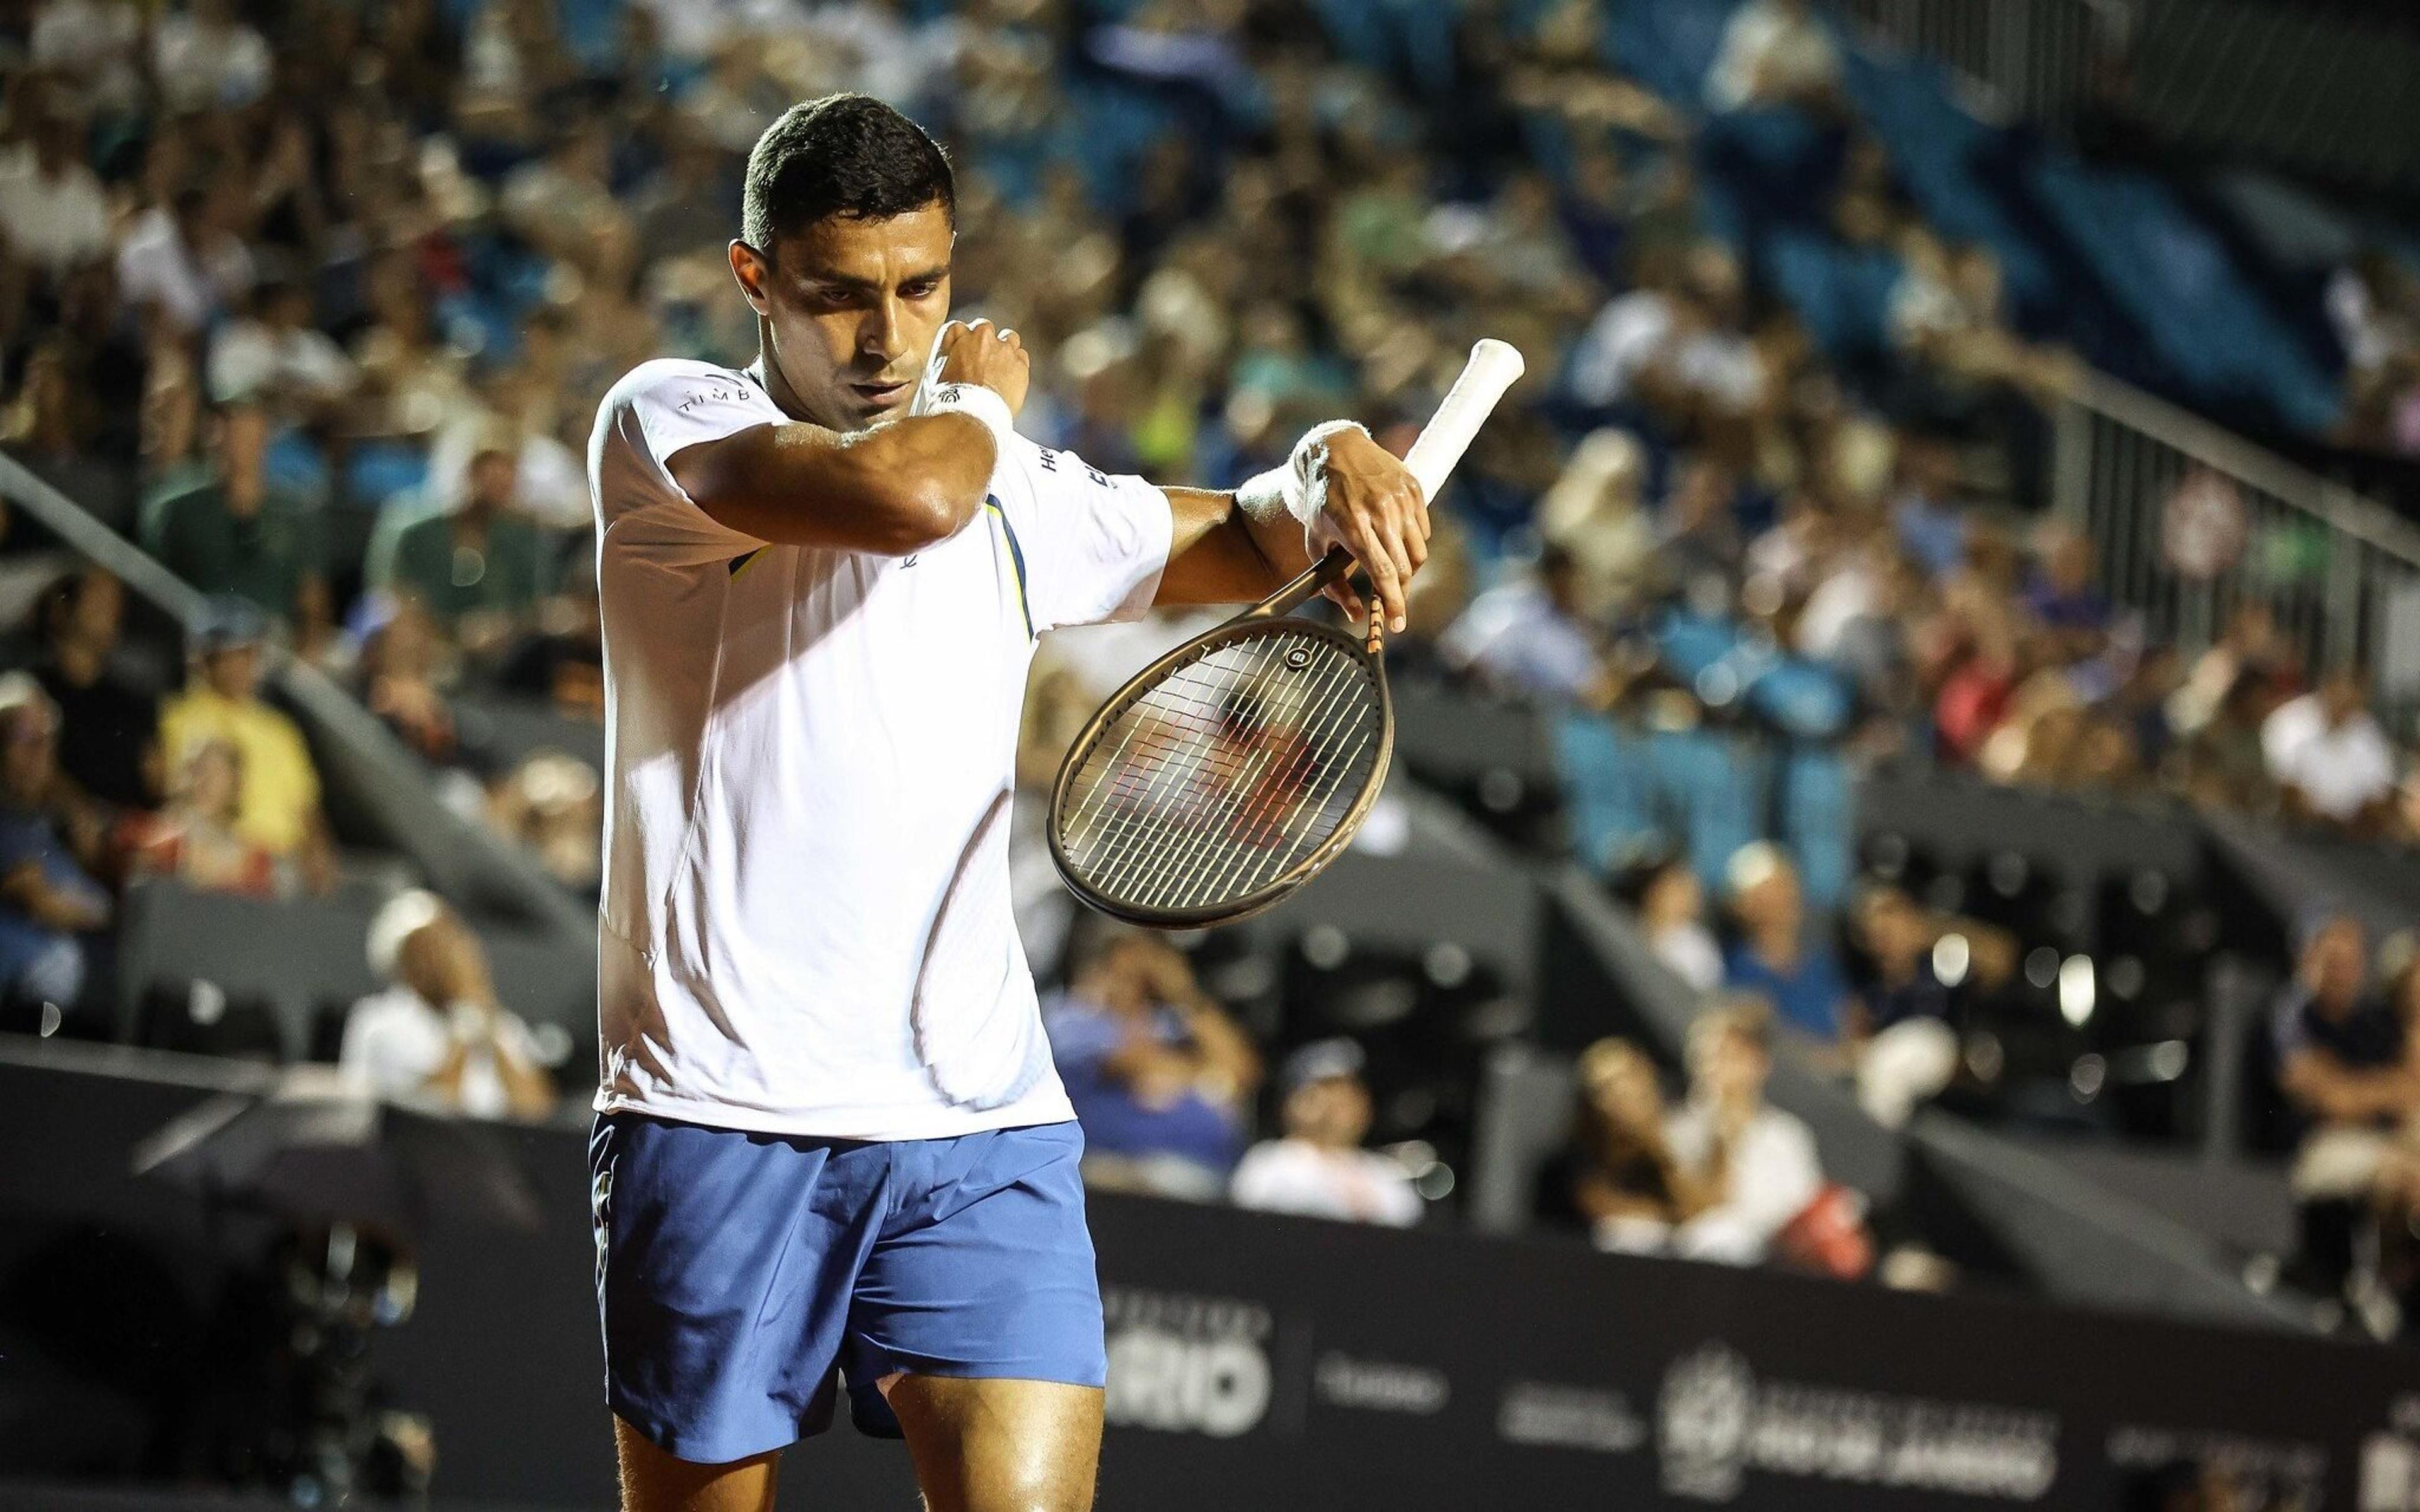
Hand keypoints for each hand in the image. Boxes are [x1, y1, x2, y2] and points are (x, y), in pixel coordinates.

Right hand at [934, 319, 1028, 415]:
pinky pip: (1021, 356)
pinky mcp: (1020, 364)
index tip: (961, 351)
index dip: (960, 341)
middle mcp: (984, 337)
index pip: (958, 328)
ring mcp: (1005, 349)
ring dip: (1004, 348)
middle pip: (985, 329)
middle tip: (981, 360)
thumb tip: (949, 357)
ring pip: (1009, 338)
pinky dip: (1017, 364)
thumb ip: (946, 357)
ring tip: (1000, 366)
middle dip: (983, 341)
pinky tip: (1011, 376)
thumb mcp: (937, 373)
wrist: (973, 412)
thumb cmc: (953, 397)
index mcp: (960, 337)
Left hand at [1308, 427, 1429, 633]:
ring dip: (1408, 568)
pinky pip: (1423, 531)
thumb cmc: (1321, 502)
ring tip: (1391, 567)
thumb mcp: (1315, 542)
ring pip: (1418, 552)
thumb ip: (1332, 583)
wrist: (1334, 451)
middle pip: (1404, 568)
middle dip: (1400, 592)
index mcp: (1353, 527)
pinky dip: (1413, 543)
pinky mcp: (1413, 489)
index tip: (1397, 624)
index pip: (1383, 573)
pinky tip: (1396, 538)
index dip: (1393, 603)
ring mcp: (1399, 499)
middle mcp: (1380, 513)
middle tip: (1392, 602)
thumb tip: (1356, 614)